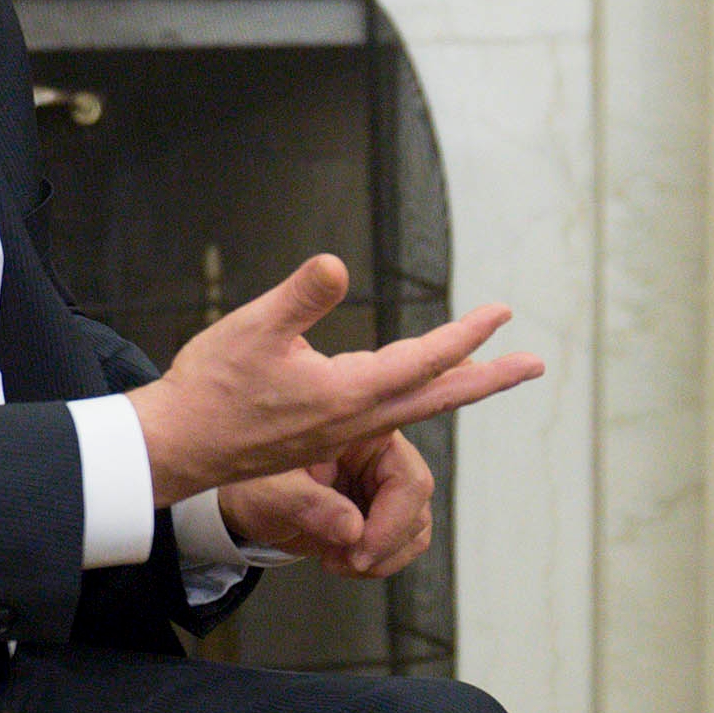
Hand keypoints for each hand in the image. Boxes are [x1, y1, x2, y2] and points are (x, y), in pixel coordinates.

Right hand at [128, 254, 539, 504]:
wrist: (178, 447)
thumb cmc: (211, 388)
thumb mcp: (253, 329)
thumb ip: (299, 297)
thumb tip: (337, 265)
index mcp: (348, 394)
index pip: (424, 362)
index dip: (465, 336)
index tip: (503, 313)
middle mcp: (356, 419)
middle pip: (439, 397)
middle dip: (490, 378)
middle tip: (535, 365)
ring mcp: (343, 431)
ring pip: (417, 407)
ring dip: (459, 387)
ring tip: (491, 371)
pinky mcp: (326, 434)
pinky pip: (390, 414)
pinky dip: (420, 396)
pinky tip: (418, 384)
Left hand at [221, 429, 436, 578]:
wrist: (245, 502)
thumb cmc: (252, 483)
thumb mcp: (269, 490)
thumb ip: (307, 504)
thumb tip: (352, 529)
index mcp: (363, 432)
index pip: (407, 476)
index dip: (392, 521)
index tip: (359, 550)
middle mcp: (380, 456)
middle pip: (416, 506)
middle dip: (384, 544)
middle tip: (345, 561)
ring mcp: (381, 486)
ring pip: (414, 529)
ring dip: (381, 558)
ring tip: (337, 560)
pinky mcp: (378, 512)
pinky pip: (400, 544)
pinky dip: (377, 562)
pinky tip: (342, 560)